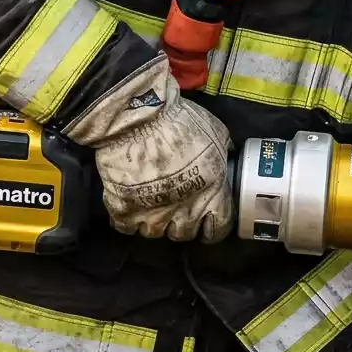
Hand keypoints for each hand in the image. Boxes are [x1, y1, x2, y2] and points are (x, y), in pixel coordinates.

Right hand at [63, 60, 232, 241]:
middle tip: (177, 204)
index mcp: (211, 195)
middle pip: (184, 234)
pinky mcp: (123, 210)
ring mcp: (151, 215)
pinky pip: (126, 227)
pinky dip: (128, 219)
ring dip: (155, 220)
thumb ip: (223, 152)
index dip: (213, 224)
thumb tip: (227, 156)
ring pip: (155, 233)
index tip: (207, 218)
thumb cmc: (179, 122)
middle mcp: (183, 212)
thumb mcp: (216, 132)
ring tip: (152, 203)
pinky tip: (130, 204)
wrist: (137, 117)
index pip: (218, 229)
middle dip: (182, 222)